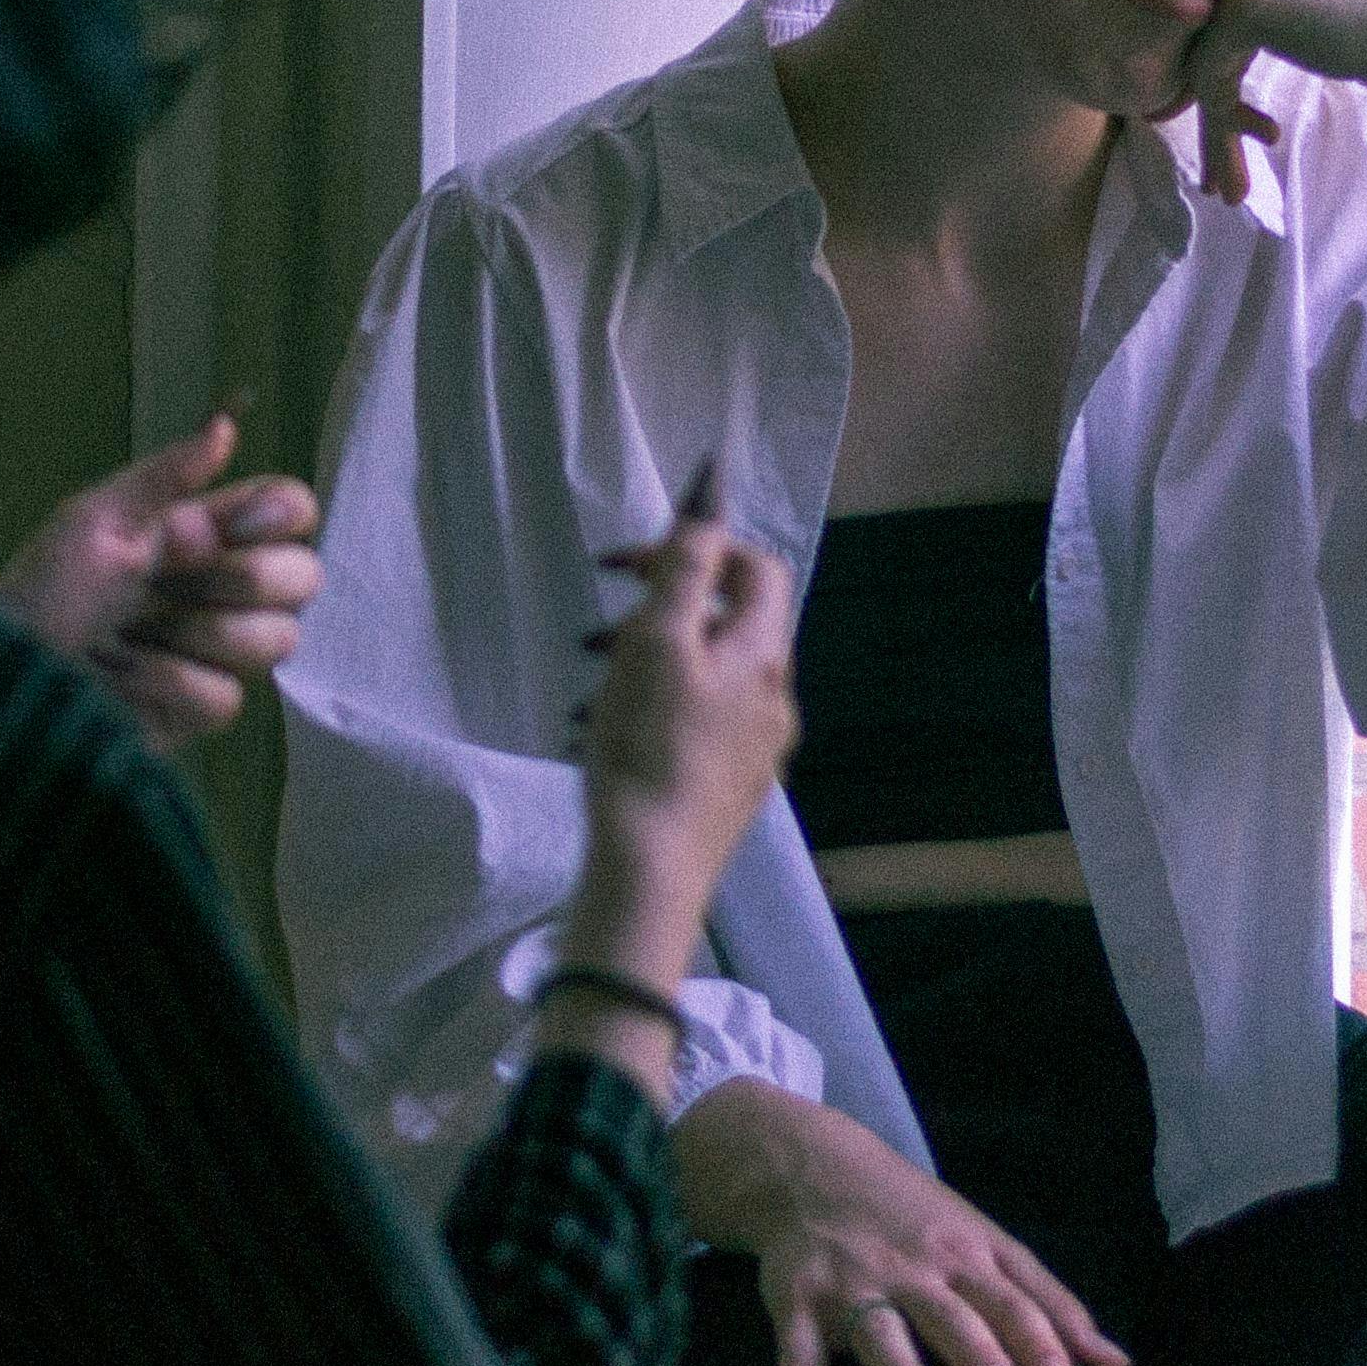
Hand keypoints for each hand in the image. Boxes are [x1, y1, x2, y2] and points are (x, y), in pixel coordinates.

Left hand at [0, 409, 320, 754]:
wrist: (4, 681)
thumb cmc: (41, 592)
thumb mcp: (94, 521)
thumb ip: (166, 477)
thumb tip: (226, 426)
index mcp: (203, 530)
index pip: (291, 510)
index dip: (282, 514)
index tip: (231, 524)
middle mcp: (222, 588)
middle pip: (304, 576)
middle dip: (240, 577)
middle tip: (170, 579)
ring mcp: (216, 649)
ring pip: (276, 638)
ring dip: (194, 632)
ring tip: (130, 632)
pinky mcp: (201, 707)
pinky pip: (225, 695)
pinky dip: (163, 681)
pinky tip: (121, 675)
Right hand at [570, 465, 800, 923]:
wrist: (650, 873)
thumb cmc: (647, 747)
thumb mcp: (656, 639)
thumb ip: (684, 564)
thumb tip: (711, 492)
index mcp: (763, 655)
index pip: (757, 568)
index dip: (701, 547)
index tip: (632, 564)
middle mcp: (775, 700)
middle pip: (728, 623)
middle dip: (660, 609)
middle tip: (601, 629)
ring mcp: (757, 750)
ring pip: (707, 677)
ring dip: (648, 661)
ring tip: (591, 680)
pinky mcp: (729, 790)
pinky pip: (697, 725)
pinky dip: (655, 707)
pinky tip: (604, 733)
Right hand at [670, 1080, 1130, 1365]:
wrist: (810, 1166)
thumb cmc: (917, 1218)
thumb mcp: (986, 1243)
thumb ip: (1050, 1304)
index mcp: (963, 1254)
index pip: (1008, 1297)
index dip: (1036, 1336)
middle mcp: (910, 1267)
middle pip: (949, 1312)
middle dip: (977, 1351)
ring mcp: (851, 1283)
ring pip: (877, 1328)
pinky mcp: (797, 1303)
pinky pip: (797, 1358)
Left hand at [1172, 0, 1366, 205]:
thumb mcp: (1338, 23)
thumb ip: (1301, 23)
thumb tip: (1273, 51)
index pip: (1230, 26)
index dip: (1231, 88)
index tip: (1255, 137)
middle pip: (1210, 48)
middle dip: (1215, 119)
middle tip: (1221, 179)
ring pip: (1205, 67)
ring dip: (1216, 135)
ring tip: (1228, 191)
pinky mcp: (1245, 3)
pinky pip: (1210, 76)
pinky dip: (1223, 128)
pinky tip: (1251, 165)